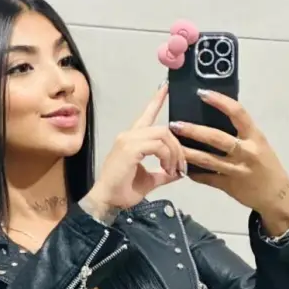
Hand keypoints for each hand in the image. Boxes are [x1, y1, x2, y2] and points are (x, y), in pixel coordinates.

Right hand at [87, 82, 186, 210]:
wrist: (107, 201)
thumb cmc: (123, 192)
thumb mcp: (149, 180)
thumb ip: (163, 173)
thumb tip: (178, 172)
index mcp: (132, 140)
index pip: (146, 115)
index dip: (156, 101)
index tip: (165, 87)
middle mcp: (129, 135)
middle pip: (163, 128)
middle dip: (177, 146)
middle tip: (181, 166)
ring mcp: (128, 140)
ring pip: (162, 134)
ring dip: (174, 152)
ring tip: (174, 169)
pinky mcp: (130, 148)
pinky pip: (158, 145)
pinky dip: (167, 157)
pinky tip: (167, 169)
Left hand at [170, 90, 288, 232]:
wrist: (276, 195)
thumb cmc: (265, 164)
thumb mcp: (258, 143)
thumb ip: (240, 132)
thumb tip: (215, 115)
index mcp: (255, 136)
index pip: (238, 113)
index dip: (220, 102)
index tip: (201, 93)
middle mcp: (247, 152)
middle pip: (218, 138)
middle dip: (194, 131)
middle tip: (175, 124)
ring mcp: (237, 170)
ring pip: (208, 160)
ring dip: (188, 153)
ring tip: (173, 145)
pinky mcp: (229, 186)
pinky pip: (208, 179)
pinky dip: (194, 173)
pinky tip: (182, 168)